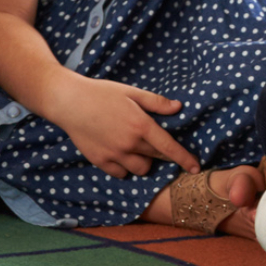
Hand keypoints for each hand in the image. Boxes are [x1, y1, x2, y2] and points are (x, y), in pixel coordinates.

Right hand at [51, 79, 194, 179]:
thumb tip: (178, 107)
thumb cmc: (101, 93)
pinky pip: (121, 173)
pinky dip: (124, 167)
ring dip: (143, 162)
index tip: (197, 168)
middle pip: (156, 157)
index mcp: (140, 125)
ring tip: (134, 147)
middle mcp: (129, 143)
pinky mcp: (101, 161)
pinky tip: (120, 153)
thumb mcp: (131, 92)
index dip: (185, 159)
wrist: (69, 102)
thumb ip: (156, 102)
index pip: (169, 147)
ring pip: (141, 169)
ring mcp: (114, 154)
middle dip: (160, 153)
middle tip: (151, 140)